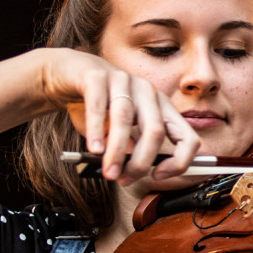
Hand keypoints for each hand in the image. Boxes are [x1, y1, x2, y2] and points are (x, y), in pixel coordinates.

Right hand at [39, 48, 200, 184]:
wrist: (66, 73)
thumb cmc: (97, 104)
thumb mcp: (119, 130)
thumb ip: (130, 147)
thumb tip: (132, 167)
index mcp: (160, 106)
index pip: (186, 136)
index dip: (179, 161)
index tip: (158, 176)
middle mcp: (147, 91)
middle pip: (155, 130)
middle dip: (141, 162)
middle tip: (124, 180)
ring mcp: (123, 79)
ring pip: (125, 119)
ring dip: (117, 152)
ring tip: (109, 172)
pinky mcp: (96, 75)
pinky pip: (98, 105)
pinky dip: (96, 130)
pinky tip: (94, 148)